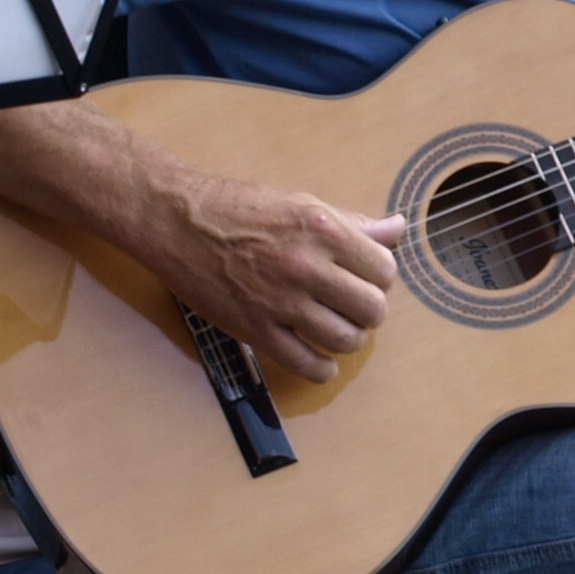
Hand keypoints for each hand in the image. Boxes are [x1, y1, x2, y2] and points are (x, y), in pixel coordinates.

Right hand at [158, 173, 406, 381]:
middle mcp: (306, 267)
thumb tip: (397, 228)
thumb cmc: (240, 208)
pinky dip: (322, 368)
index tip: (365, 276)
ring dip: (349, 338)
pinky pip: (306, 364)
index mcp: (323, 230)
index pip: (384, 269)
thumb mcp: (304, 204)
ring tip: (338, 328)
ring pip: (345, 339)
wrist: (177, 223)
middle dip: (369, 310)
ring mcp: (280, 301)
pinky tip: (320, 358)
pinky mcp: (254, 329)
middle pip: (372, 308)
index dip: (379, 276)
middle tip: (353, 304)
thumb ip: (354, 224)